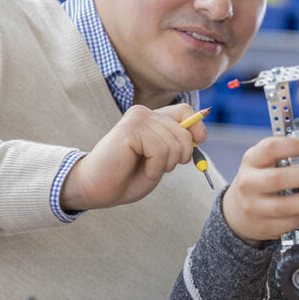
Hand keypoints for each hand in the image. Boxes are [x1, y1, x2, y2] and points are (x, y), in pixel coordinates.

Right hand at [60, 103, 205, 211]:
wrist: (98, 188)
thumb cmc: (129, 177)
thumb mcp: (162, 160)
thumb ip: (178, 144)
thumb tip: (200, 133)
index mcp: (153, 118)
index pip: (186, 111)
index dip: (197, 127)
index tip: (198, 142)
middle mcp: (145, 113)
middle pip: (185, 131)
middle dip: (180, 156)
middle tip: (160, 167)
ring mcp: (137, 118)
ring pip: (174, 143)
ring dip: (165, 165)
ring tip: (146, 168)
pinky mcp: (130, 128)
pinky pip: (160, 150)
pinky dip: (155, 168)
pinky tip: (142, 170)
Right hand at [222, 136, 298, 244]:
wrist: (236, 211)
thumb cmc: (255, 182)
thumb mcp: (262, 161)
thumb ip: (283, 155)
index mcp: (251, 161)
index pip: (271, 148)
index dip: (296, 146)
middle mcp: (249, 184)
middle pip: (279, 178)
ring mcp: (254, 207)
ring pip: (287, 206)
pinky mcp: (263, 226)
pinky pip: (290, 222)